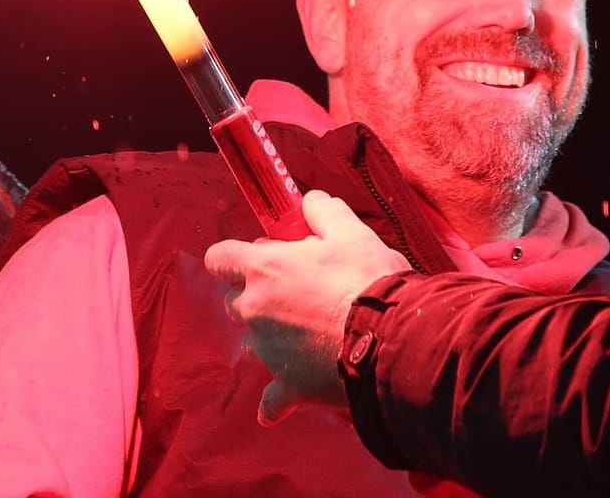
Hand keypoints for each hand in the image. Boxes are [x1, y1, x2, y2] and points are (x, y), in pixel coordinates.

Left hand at [204, 190, 411, 423]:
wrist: (389, 338)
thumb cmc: (368, 280)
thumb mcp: (351, 232)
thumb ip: (324, 212)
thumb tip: (310, 200)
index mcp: (264, 269)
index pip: (220, 257)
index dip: (234, 254)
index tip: (256, 254)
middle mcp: (256, 310)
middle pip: (234, 301)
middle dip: (255, 294)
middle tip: (293, 289)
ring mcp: (268, 351)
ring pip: (251, 343)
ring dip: (267, 336)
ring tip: (300, 333)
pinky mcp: (287, 385)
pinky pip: (271, 399)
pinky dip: (274, 400)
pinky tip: (276, 408)